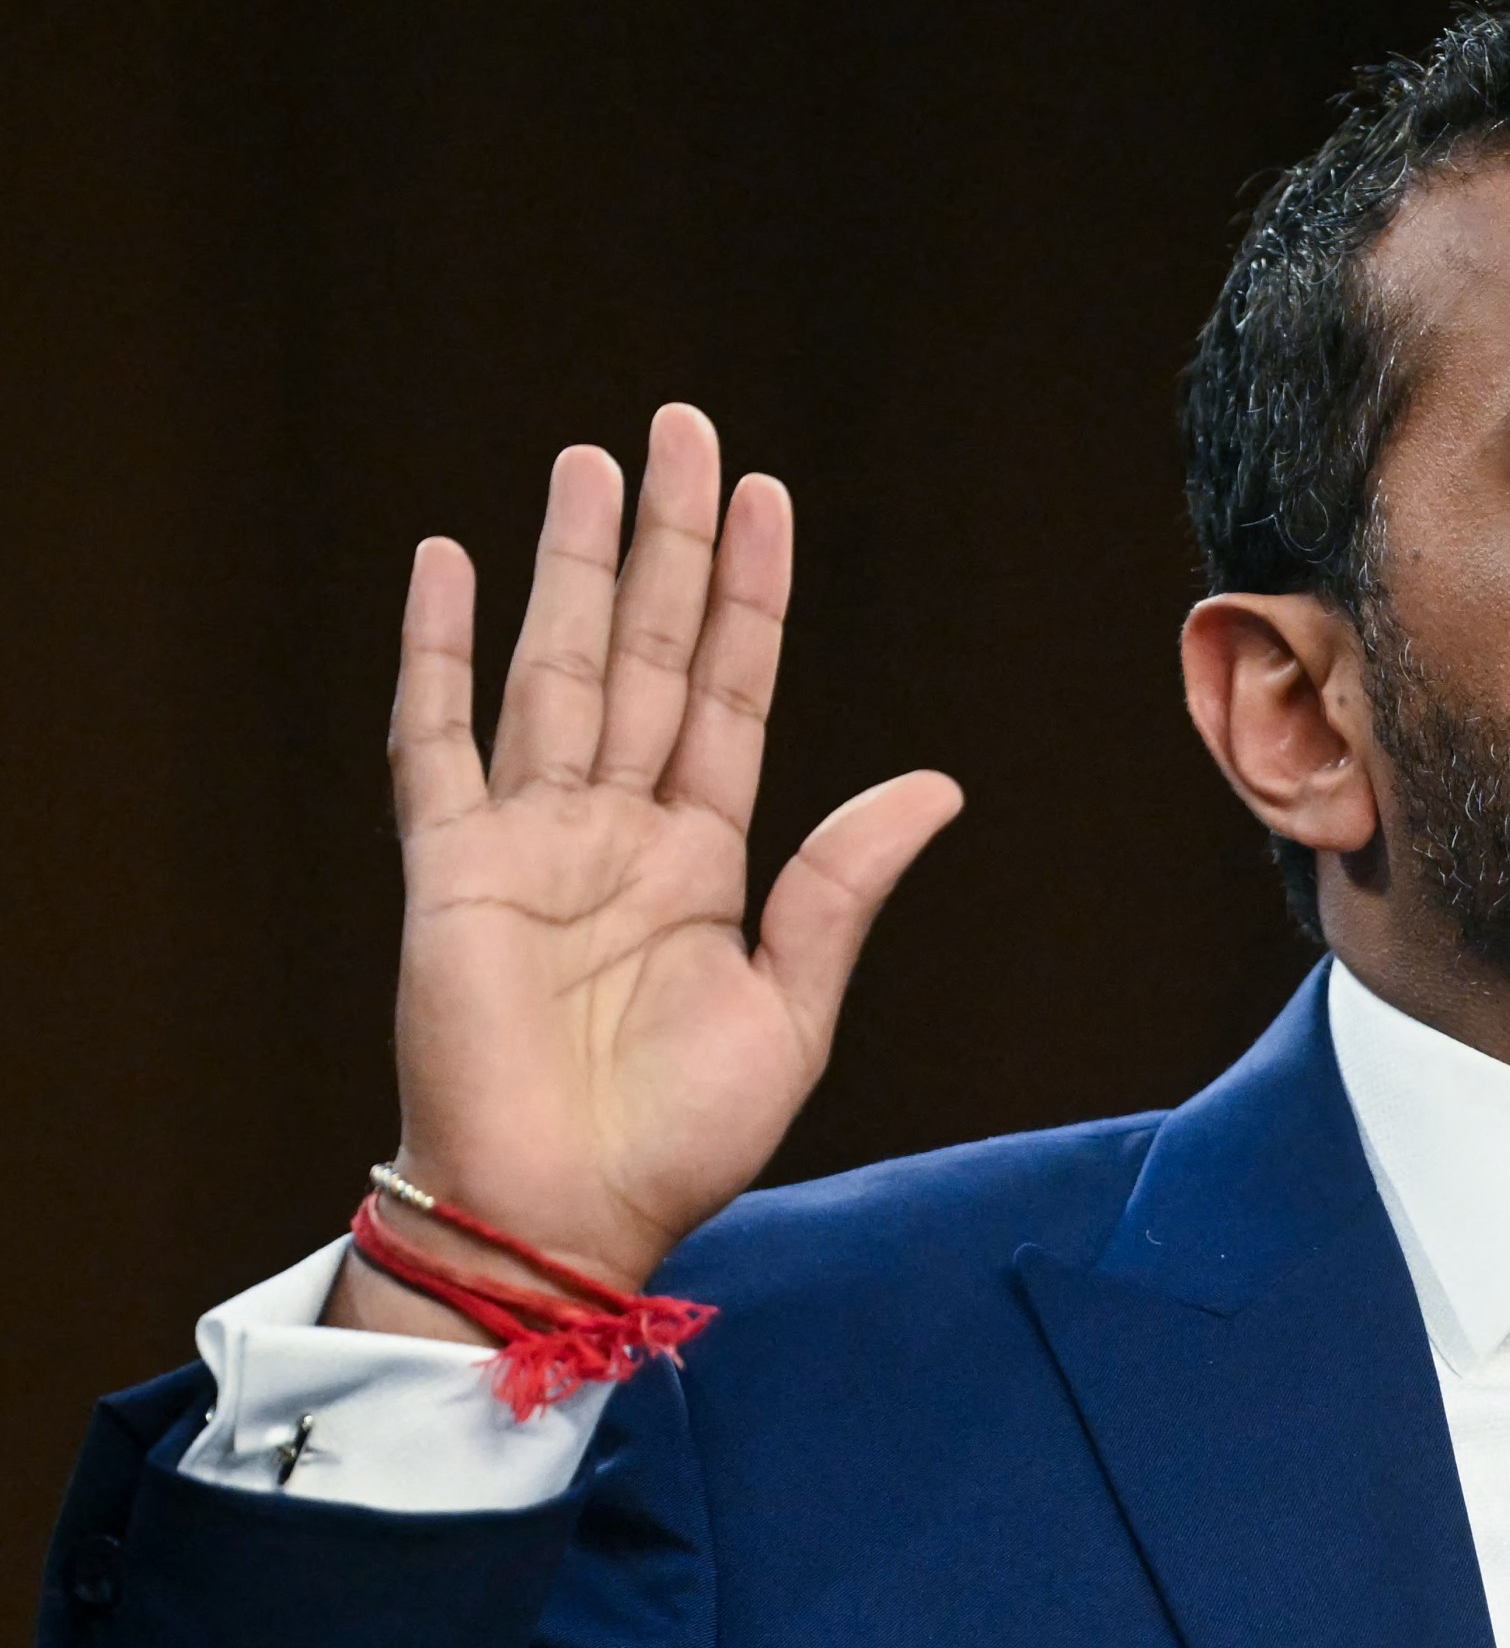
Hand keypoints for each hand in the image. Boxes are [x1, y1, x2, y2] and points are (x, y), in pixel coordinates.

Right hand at [328, 404, 960, 1336]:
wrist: (568, 1218)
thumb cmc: (681, 1136)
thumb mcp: (792, 1006)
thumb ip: (843, 886)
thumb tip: (936, 784)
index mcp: (703, 856)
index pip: (730, 689)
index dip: (746, 593)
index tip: (763, 497)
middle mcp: (617, 827)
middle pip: (646, 650)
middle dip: (667, 541)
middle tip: (682, 429)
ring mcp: (531, 839)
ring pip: (556, 666)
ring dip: (571, 564)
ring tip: (590, 463)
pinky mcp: (451, 871)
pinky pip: (435, 741)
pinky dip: (436, 652)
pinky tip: (446, 564)